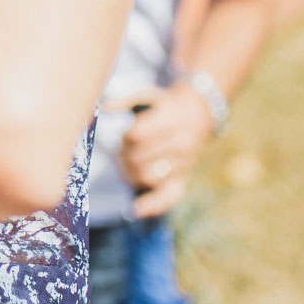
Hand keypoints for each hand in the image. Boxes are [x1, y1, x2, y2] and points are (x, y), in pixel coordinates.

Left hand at [112, 83, 216, 218]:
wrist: (198, 115)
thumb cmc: (165, 105)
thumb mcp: (150, 94)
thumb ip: (126, 99)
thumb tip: (105, 106)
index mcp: (171, 120)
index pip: (136, 136)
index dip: (124, 137)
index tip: (127, 135)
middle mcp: (180, 143)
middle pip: (137, 158)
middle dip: (124, 155)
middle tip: (124, 150)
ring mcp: (184, 163)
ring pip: (146, 177)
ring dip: (130, 173)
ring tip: (129, 163)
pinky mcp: (184, 178)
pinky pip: (169, 197)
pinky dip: (151, 206)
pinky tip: (135, 210)